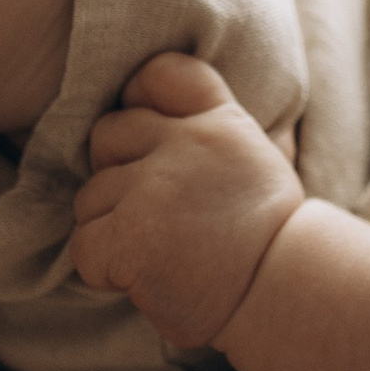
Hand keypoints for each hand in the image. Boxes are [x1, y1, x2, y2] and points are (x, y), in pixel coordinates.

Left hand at [71, 55, 304, 346]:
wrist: (284, 297)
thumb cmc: (270, 242)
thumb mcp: (260, 162)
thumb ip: (216, 133)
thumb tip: (166, 122)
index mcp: (220, 123)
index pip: (161, 73)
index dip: (139, 98)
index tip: (148, 139)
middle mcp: (186, 144)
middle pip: (108, 133)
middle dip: (116, 174)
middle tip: (152, 216)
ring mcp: (155, 187)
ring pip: (90, 196)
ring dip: (110, 229)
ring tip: (157, 255)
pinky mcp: (130, 234)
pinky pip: (84, 245)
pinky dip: (104, 270)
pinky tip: (144, 279)